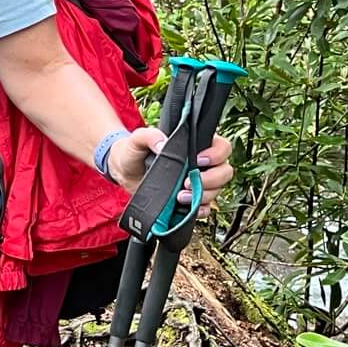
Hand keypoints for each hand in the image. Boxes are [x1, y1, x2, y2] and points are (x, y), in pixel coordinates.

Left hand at [107, 128, 236, 206]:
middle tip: (187, 182)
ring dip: (202, 196)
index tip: (197, 160)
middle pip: (225, 172)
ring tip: (179, 196)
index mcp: (195, 145)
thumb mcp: (138, 139)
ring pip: (217, 191)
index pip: (222, 148)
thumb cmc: (134, 150)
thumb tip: (163, 145)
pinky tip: (188, 209)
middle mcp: (202, 164)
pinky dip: (200, 210)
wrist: (123, 172)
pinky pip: (206, 208)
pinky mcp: (190, 199)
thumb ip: (150, 135)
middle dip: (211, 179)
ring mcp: (198, 183)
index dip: (216, 155)